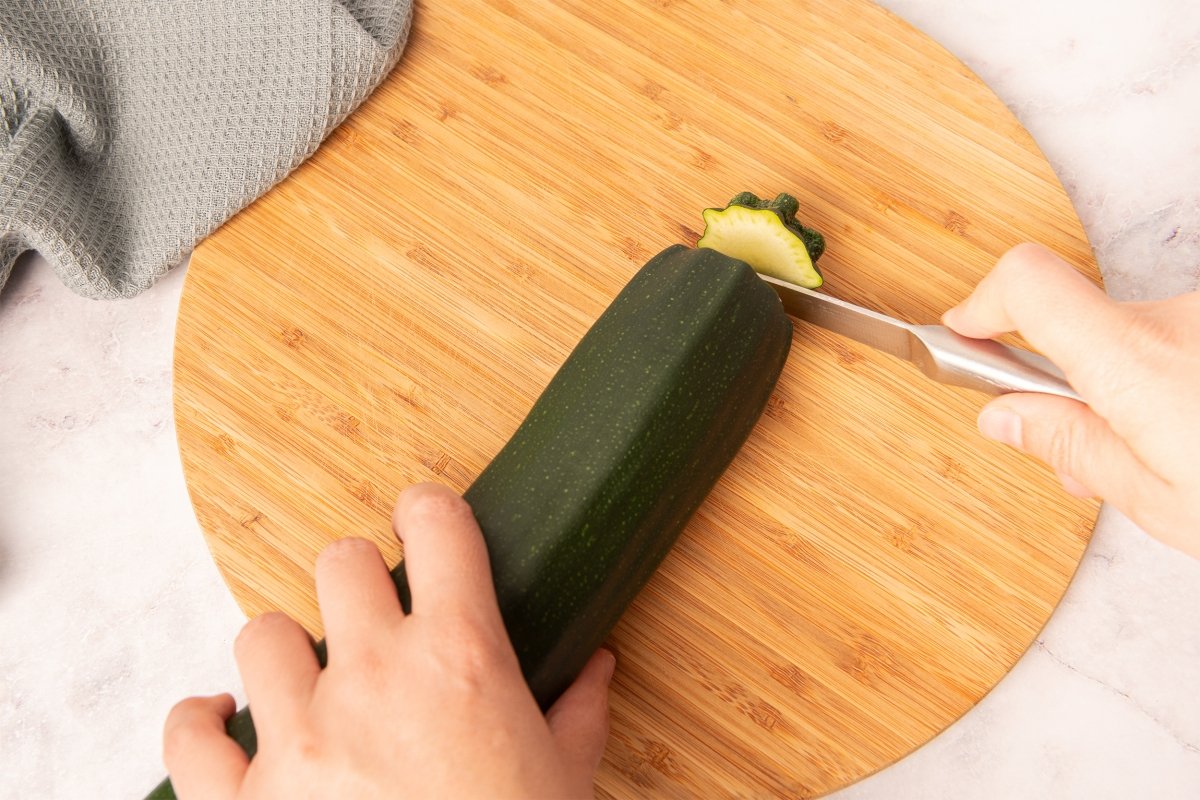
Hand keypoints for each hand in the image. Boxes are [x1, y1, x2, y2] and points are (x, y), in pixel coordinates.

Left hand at [162, 483, 615, 798]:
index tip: (424, 520)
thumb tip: (598, 667)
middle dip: (357, 582)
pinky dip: (200, 725)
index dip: (428, 511)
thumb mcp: (564, 780)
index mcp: (460, 658)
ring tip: (308, 685)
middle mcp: (372, 677)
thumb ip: (578, 713)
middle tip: (372, 620)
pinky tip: (223, 723)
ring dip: (285, 654)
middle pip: (339, 563)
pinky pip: (188, 734)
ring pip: (261, 636)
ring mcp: (298, 738)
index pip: (435, 525)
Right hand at [943, 243, 1199, 558]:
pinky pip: (1198, 338)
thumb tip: (1007, 417)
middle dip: (1081, 383)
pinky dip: (1191, 380)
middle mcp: (1186, 316)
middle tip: (1094, 457)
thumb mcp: (1165, 502)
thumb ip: (1074, 449)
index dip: (984, 299)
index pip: (1029, 281)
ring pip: (1156, 338)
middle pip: (1094, 322)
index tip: (967, 329)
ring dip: (1150, 389)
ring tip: (1182, 459)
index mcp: (1139, 363)